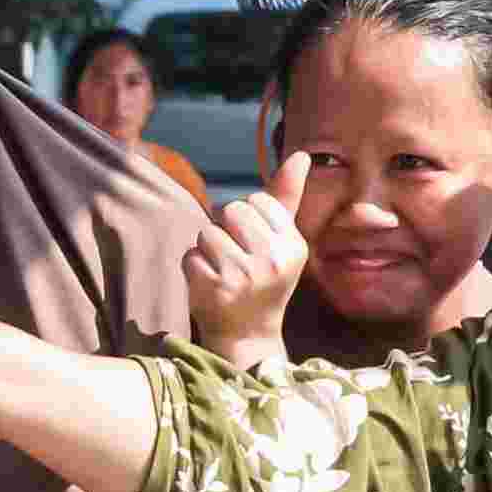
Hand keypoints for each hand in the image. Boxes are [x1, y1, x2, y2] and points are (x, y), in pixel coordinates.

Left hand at [180, 151, 309, 363]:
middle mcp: (273, 260)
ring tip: (223, 272)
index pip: (257, 200)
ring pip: (207, 232)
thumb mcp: (280, 241)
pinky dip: (193, 267)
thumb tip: (301, 155)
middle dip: (226, 229)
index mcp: (293, 245)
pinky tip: (210, 286)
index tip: (255, 246)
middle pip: (230, 210)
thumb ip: (285, 199)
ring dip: (207, 249)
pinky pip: (190, 256)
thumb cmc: (263, 279)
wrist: (247, 335)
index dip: (247, 219)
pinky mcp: (214, 289)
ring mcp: (243, 276)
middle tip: (236, 259)